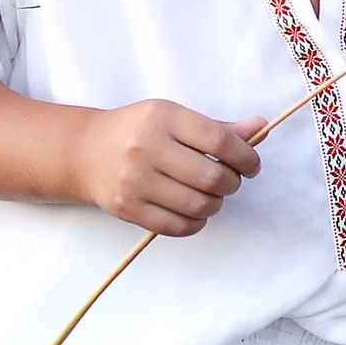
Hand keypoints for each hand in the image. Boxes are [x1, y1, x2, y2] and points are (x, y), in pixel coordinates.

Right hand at [70, 100, 265, 234]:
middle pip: (213, 177)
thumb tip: (260, 128)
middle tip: (229, 181)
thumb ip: (217, 127)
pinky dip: (196, 222)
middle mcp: (147, 147)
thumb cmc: (138, 131)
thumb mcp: (173, 117)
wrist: (84, 152)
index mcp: (163, 117)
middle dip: (232, 183)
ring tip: (210, 195)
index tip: (251, 165)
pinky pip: (178, 226)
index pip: (220, 141)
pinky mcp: (127, 208)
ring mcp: (135, 180)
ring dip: (215, 204)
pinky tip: (193, 211)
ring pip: (199, 205)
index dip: (246, 157)